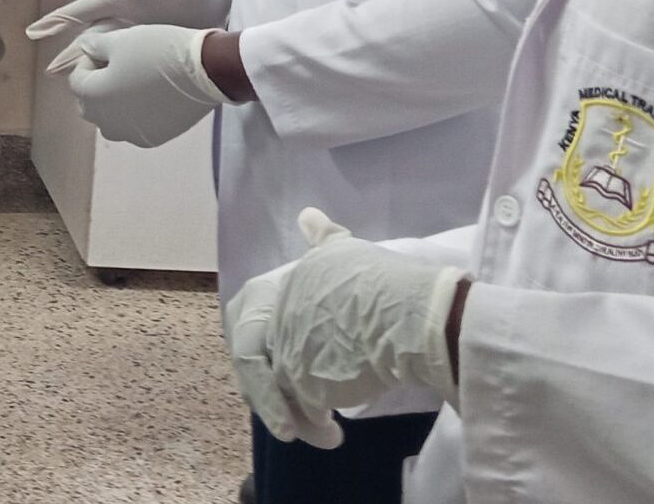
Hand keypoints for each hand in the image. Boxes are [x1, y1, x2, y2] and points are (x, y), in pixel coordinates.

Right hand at [30, 0, 239, 73]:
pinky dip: (117, 77)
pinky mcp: (154, 48)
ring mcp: (138, 33)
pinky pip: (129, 65)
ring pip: (107, 55)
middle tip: (50, 73)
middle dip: (71, 56)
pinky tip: (113, 94)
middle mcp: (124, 16)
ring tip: (73, 88)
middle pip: (90, 38)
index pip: (86, 10)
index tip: (35, 33)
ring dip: (91, 69)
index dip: (59, 21)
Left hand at [64, 24, 228, 146]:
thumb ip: (96, 46)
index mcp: (94, 97)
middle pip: (89, 104)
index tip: (108, 49)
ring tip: (132, 82)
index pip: (77, 80)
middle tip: (117, 65)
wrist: (206, 71)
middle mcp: (108, 122)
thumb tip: (84, 49)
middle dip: (96, 85)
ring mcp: (131, 134)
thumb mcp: (123, 39)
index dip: (89, 61)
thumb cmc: (160, 50)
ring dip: (113, 104)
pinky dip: (135, 115)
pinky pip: (133, 128)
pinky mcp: (154, 138)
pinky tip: (151, 97)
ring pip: (110, 121)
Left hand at [231, 208, 467, 443]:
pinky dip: (313, 430)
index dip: (252, 339)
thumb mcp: (348, 252)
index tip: (269, 361)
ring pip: (276, 393)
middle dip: (267, 391)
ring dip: (295, 419)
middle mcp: (275, 316)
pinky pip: (299, 415)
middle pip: (251, 361)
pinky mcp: (302, 383)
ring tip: (325, 435)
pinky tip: (333, 437)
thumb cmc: (386, 283)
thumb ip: (323, 239)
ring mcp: (286, 350)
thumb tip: (308, 216)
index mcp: (279, 284)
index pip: (244, 314)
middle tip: (289, 409)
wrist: (409, 315)